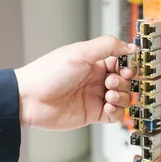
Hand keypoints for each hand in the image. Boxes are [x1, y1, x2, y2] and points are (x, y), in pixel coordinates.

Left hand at [14, 35, 137, 129]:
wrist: (30, 100)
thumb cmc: (48, 74)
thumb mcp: (80, 53)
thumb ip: (107, 46)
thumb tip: (130, 46)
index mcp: (94, 62)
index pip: (121, 61)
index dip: (128, 64)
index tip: (128, 66)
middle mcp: (96, 79)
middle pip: (125, 80)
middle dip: (124, 81)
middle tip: (111, 81)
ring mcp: (95, 97)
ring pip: (123, 98)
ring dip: (121, 96)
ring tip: (108, 94)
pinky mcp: (93, 114)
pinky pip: (115, 115)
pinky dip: (116, 111)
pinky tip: (107, 106)